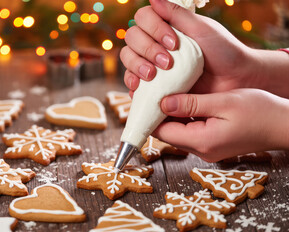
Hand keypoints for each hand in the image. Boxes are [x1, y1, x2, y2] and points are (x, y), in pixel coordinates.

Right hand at [120, 0, 254, 96]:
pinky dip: (131, 83)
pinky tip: (140, 87)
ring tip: (153, 76)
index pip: (143, 18)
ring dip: (136, 65)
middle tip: (167, 62)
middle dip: (147, 49)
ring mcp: (152, 63)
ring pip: (128, 57)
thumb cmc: (223, 51)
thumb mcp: (202, 28)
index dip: (153, 28)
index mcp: (166, 26)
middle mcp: (155, 42)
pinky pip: (131, 82)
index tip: (174, 42)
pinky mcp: (152, 84)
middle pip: (132, 37)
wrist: (234, 80)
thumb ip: (177, 14)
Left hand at [152, 89, 288, 161]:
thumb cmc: (260, 112)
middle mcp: (201, 151)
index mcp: (202, 142)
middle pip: (168, 133)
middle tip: (153, 91)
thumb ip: (192, 103)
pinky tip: (183, 101)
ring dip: (171, 115)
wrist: (284, 125)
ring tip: (166, 92)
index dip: (150, 116)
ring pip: (177, 132)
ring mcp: (207, 149)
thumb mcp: (224, 102)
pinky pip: (189, 131)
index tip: (144, 97)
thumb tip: (162, 103)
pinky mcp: (212, 144)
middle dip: (158, 114)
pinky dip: (183, 118)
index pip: (162, 132)